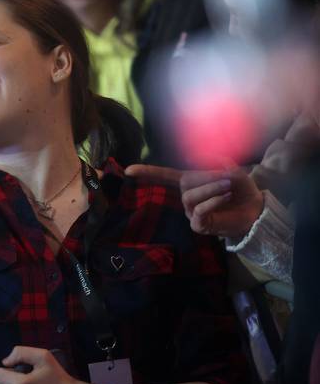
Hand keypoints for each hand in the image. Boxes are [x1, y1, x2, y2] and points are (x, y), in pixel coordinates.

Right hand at [125, 164, 263, 237]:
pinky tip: (226, 197)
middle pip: (183, 183)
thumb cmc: (241, 190)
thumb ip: (218, 162)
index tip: (128, 171)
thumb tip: (206, 158)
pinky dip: (213, 201)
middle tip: (227, 177)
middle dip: (205, 178)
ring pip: (190, 197)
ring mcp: (190, 212)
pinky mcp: (197, 225)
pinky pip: (198, 211)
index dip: (147, 173)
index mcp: (190, 182)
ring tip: (228, 187)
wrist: (255, 210)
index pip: (164, 176)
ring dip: (210, 188)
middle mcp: (186, 197)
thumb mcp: (232, 171)